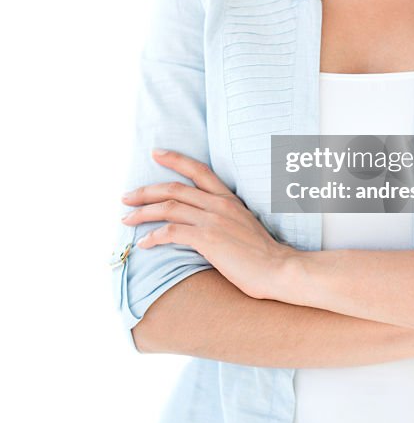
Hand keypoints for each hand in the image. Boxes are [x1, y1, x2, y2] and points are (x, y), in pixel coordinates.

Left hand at [120, 149, 296, 300]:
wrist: (278, 269)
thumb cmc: (261, 254)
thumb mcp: (243, 225)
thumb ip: (223, 218)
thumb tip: (200, 223)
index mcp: (228, 198)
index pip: (198, 170)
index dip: (175, 159)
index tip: (156, 153)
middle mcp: (218, 204)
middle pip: (174, 189)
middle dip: (146, 191)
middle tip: (126, 197)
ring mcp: (213, 220)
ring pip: (168, 208)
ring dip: (143, 213)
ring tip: (126, 219)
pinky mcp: (208, 238)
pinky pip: (172, 232)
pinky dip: (154, 236)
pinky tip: (144, 243)